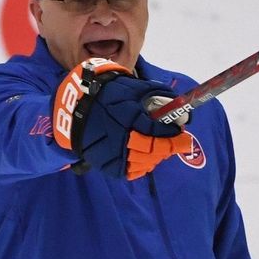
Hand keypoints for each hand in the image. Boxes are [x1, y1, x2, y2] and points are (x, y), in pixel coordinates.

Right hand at [53, 58, 191, 179]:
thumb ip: (156, 93)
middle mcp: (120, 138)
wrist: (75, 108)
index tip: (183, 133)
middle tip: (181, 144)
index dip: (173, 134)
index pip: (157, 131)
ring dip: (158, 157)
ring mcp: (112, 154)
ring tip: (164, 150)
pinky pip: (131, 171)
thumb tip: (178, 103)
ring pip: (144, 162)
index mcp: (126, 117)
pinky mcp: (107, 165)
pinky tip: (149, 158)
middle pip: (153, 149)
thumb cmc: (108, 94)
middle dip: (170, 147)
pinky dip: (143, 166)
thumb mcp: (132, 88)